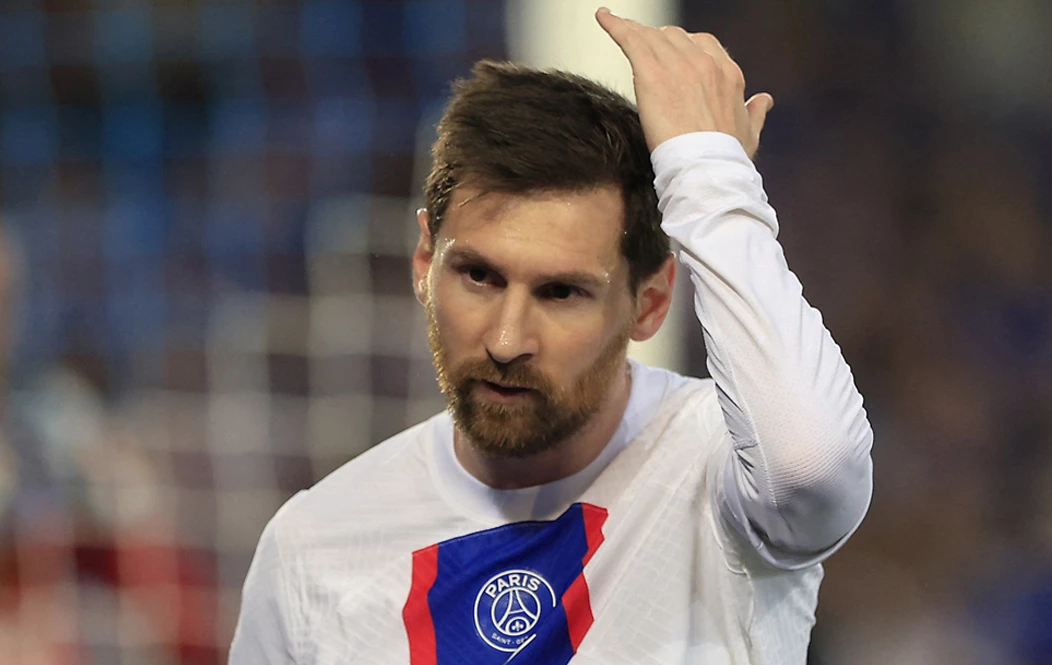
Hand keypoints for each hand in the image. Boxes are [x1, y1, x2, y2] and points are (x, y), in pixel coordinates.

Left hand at [596, 7, 773, 158]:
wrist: (707, 167)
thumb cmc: (727, 158)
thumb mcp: (750, 133)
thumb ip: (756, 112)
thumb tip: (764, 100)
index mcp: (727, 73)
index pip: (703, 45)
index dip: (685, 48)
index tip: (673, 55)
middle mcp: (704, 62)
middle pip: (675, 37)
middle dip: (659, 40)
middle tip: (643, 46)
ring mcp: (678, 65)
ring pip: (652, 36)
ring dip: (635, 32)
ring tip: (620, 27)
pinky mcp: (651, 73)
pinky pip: (630, 39)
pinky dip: (614, 25)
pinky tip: (603, 18)